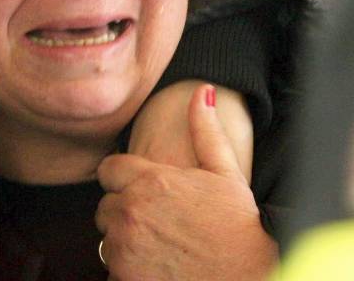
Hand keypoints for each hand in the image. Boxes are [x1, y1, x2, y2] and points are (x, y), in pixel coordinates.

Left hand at [97, 84, 277, 280]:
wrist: (249, 275)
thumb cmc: (240, 225)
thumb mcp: (226, 172)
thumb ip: (205, 130)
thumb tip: (203, 91)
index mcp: (150, 180)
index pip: (107, 170)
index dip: (123, 180)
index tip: (141, 191)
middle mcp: (131, 212)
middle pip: (104, 207)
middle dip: (124, 213)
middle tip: (157, 223)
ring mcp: (125, 248)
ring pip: (107, 241)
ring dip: (125, 244)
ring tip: (160, 247)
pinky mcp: (124, 278)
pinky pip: (112, 272)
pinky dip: (129, 272)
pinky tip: (158, 269)